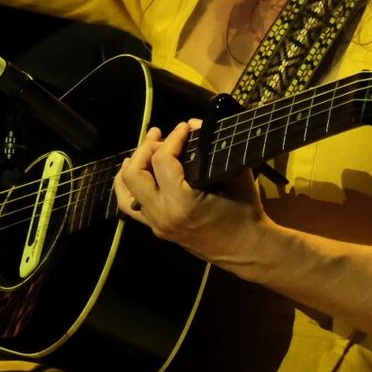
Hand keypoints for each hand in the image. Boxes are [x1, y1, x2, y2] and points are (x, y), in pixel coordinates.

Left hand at [114, 120, 266, 262]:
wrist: (246, 248)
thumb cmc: (245, 210)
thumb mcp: (234, 174)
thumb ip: (212, 146)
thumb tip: (192, 124)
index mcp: (182, 201)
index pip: (163, 160)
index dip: (172, 138)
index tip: (184, 127)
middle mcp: (163, 214)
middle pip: (134, 174)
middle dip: (145, 148)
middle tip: (159, 134)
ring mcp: (156, 224)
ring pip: (125, 191)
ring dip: (132, 165)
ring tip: (144, 149)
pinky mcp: (156, 229)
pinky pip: (131, 206)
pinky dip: (129, 186)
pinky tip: (136, 171)